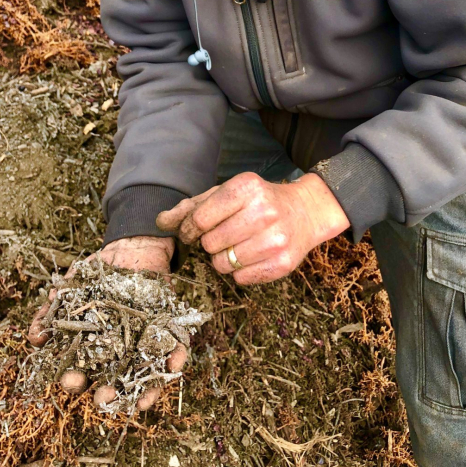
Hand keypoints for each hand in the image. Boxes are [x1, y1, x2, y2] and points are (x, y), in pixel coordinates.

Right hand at [27, 236, 186, 409]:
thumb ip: (52, 309)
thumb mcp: (72, 287)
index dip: (74, 381)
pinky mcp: (168, 332)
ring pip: (146, 377)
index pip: (81, 373)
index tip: (71, 380)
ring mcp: (145, 345)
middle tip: (104, 397)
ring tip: (143, 401)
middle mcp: (119, 354)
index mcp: (93, 349)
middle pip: (112, 384)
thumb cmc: (99, 274)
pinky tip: (174, 362)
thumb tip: (36, 336)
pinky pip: (175, 350)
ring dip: (146, 393)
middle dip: (107, 396)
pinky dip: (176, 357)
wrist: (132, 248)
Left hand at [155, 171, 349, 284]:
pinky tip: (252, 255)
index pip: (199, 218)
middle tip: (223, 235)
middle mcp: (263, 211)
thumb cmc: (258, 201)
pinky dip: (239, 271)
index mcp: (246, 187)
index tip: (191, 231)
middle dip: (209, 242)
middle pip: (209, 243)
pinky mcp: (283, 263)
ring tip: (237, 245)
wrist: (306, 212)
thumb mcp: (227, 193)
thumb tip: (160, 221)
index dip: (188, 229)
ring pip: (223, 264)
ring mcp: (275, 239)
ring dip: (223, 259)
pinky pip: (240, 279)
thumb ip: (193, 206)